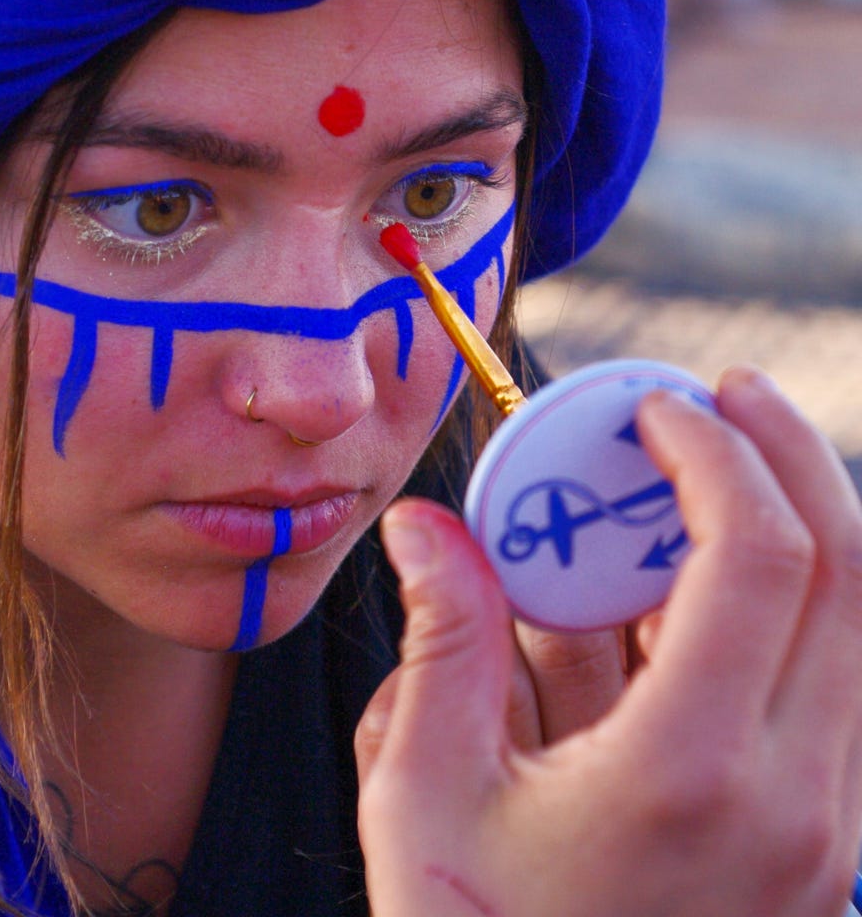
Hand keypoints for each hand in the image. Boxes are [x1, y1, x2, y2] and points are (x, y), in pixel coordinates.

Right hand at [356, 367, 861, 916]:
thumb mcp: (430, 790)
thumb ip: (442, 639)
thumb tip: (424, 527)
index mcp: (693, 774)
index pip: (759, 559)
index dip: (715, 453)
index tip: (655, 406)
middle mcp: (795, 798)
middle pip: (847, 574)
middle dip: (788, 458)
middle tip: (722, 399)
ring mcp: (825, 827)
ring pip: (856, 630)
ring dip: (794, 528)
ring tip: (701, 479)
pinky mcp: (820, 842)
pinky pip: (831, 687)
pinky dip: (779, 611)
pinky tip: (684, 595)